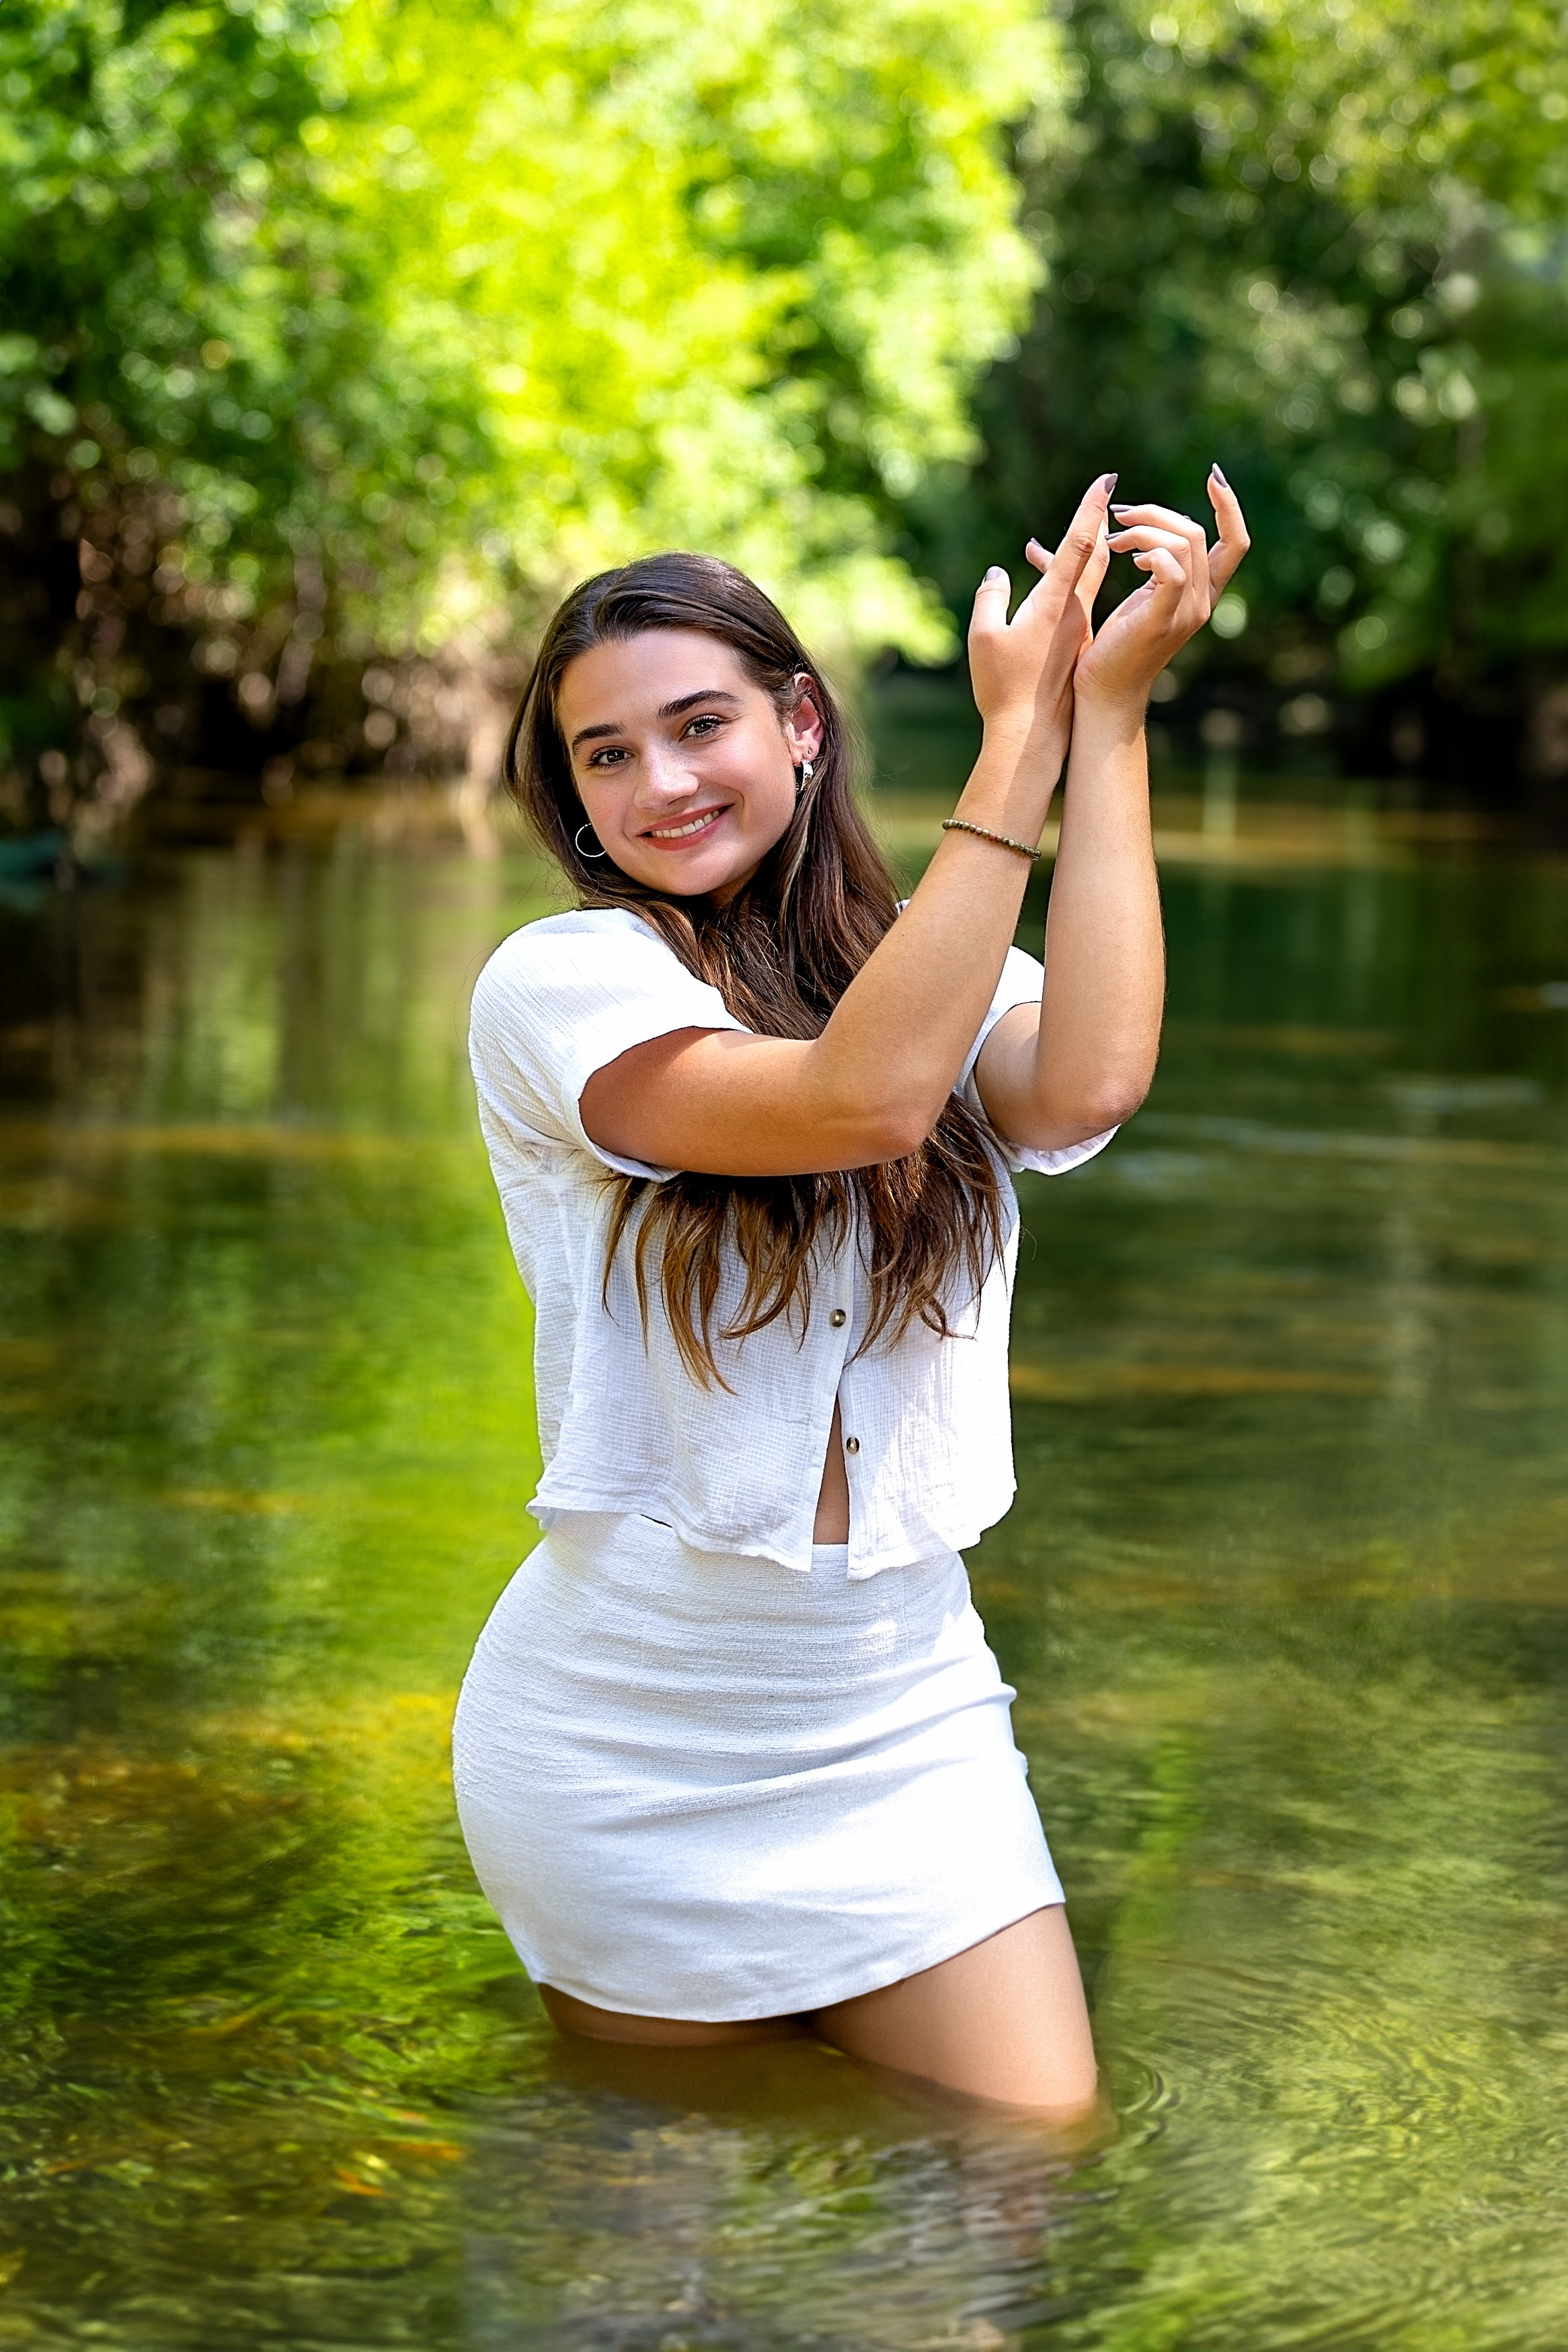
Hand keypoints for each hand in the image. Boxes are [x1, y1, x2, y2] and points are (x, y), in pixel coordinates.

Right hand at [968, 474, 1116, 741]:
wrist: (1031, 736)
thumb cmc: (1004, 688)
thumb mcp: (985, 637)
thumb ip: (990, 598)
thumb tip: (998, 575)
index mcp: (1056, 603)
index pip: (1081, 545)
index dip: (1092, 510)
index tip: (1108, 480)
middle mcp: (1074, 612)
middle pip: (1090, 557)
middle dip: (1093, 525)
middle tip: (1103, 497)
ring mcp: (1076, 631)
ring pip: (1079, 582)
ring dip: (1068, 558)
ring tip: (1042, 545)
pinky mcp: (1072, 648)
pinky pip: (1071, 605)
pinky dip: (1059, 589)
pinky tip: (1041, 591)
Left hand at [1073, 467, 1250, 710]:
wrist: (1102, 693)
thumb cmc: (1106, 648)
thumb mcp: (1124, 593)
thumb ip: (1120, 558)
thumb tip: (1077, 527)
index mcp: (1200, 593)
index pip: (1236, 542)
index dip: (1230, 506)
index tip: (1212, 476)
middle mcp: (1202, 601)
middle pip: (1198, 532)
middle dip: (1156, 513)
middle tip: (1119, 519)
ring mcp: (1186, 612)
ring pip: (1184, 543)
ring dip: (1144, 530)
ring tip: (1114, 541)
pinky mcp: (1162, 619)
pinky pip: (1171, 569)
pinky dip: (1150, 552)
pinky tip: (1130, 560)